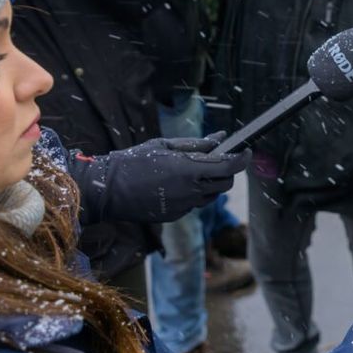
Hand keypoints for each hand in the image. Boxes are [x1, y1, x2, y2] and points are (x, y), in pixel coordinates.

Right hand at [78, 131, 250, 222]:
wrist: (107, 189)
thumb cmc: (134, 161)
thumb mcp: (166, 145)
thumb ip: (196, 144)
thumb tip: (220, 137)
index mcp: (189, 170)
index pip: (229, 167)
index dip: (242, 159)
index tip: (245, 151)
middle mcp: (190, 191)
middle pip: (225, 184)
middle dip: (227, 172)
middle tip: (217, 160)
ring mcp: (183, 206)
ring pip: (211, 196)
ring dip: (210, 184)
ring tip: (192, 171)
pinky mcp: (175, 216)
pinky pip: (194, 204)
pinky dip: (193, 194)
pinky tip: (175, 185)